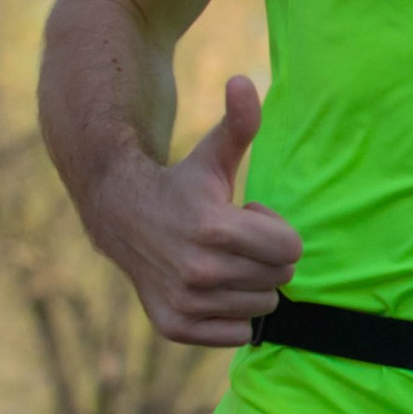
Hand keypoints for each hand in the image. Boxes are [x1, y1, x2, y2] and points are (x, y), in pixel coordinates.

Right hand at [102, 77, 302, 346]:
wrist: (121, 216)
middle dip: (264, 257)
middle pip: (279, 279)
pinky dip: (232, 313)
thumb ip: (238, 122)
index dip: (275, 231)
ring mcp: (184, 302)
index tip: (248, 217)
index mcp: (214, 229)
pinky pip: (239, 333)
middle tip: (232, 240)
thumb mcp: (212, 154)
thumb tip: (245, 81)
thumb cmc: (181, 183)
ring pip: (261, 307)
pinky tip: (209, 286)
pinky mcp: (175, 326)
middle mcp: (197, 271)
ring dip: (249, 284)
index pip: (291, 250)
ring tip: (218, 259)